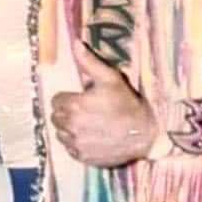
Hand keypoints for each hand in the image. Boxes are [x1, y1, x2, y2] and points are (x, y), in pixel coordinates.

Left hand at [50, 40, 156, 166]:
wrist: (145, 134)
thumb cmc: (127, 104)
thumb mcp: (110, 78)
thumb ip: (88, 61)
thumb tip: (75, 42)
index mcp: (73, 105)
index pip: (56, 101)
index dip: (68, 98)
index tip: (81, 99)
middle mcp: (71, 127)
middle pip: (56, 117)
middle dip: (67, 113)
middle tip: (85, 111)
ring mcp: (77, 145)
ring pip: (61, 134)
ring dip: (70, 129)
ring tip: (88, 124)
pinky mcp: (83, 158)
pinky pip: (71, 150)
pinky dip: (77, 144)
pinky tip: (92, 138)